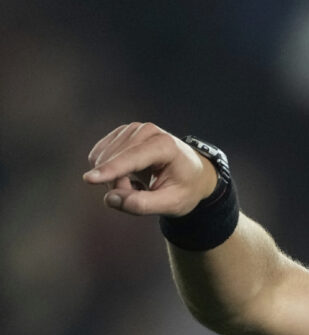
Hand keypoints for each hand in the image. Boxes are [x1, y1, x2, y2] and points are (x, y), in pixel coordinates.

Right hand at [83, 122, 217, 216]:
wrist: (193, 172)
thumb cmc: (185, 188)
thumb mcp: (172, 204)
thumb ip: (143, 205)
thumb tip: (110, 199)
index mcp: (165, 145)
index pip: (132, 158)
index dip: (111, 170)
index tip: (88, 180)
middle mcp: (147, 131)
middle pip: (114, 161)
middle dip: (119, 185)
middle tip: (141, 193)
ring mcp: (132, 129)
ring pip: (102, 159)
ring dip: (114, 179)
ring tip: (139, 184)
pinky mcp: (120, 134)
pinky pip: (100, 157)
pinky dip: (109, 172)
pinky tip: (129, 175)